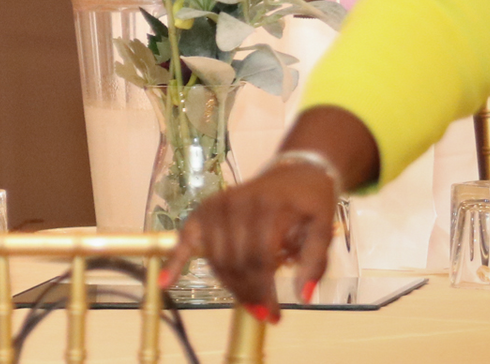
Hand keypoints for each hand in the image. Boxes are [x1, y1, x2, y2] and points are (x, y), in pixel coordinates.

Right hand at [163, 161, 335, 321]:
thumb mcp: (323, 227)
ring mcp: (217, 205)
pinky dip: (175, 261)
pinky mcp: (205, 208)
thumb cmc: (309, 202)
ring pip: (216, 258)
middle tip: (263, 314)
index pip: (259, 258)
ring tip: (247, 301)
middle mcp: (238, 205)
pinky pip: (186, 237)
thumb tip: (302, 297)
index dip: (264, 291)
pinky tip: (166, 282)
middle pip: (235, 261)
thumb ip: (314, 261)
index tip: (274, 317)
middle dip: (248, 293)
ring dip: (229, 286)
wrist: (293, 171)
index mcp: (268, 208)